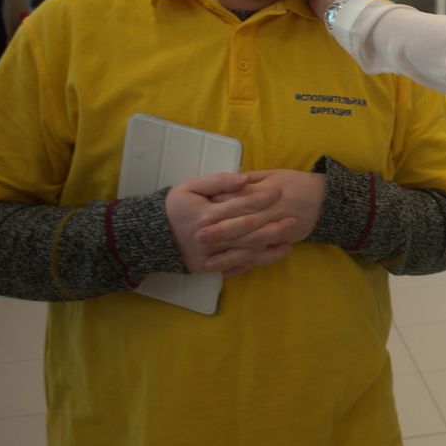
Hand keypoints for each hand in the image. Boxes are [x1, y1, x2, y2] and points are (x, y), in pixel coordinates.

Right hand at [165, 172, 295, 276]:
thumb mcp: (191, 186)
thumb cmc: (174, 206)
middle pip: (249, 232)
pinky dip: (256, 262)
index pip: (242, 205)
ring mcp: (210, 255)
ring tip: (290, 240)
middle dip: (274, 225)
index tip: (279, 191)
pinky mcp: (209, 267)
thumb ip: (218, 181)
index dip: (263, 198)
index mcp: (207, 214)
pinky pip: (237, 266)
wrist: (152, 235)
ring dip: (270, 247)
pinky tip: (271, 255)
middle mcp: (211, 237)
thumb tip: (245, 179)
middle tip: (293, 218)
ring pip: (246, 252)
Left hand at [194, 169, 327, 273]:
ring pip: (252, 245)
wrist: (325, 199)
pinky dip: (246, 265)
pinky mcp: (283, 242)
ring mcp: (278, 230)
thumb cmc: (297, 183)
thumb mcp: (275, 174)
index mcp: (268, 192)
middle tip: (199, 237)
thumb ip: (251, 178)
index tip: (201, 209)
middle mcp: (272, 212)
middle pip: (244, 223)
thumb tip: (228, 182)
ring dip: (230, 256)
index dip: (221, 205)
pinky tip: (229, 272)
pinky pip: (262, 257)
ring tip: (209, 263)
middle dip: (221, 231)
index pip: (241, 199)